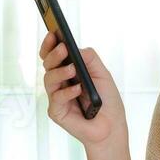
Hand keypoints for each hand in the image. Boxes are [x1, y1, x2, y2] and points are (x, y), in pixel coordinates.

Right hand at [38, 30, 127, 150]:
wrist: (112, 127)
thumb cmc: (107, 101)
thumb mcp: (102, 74)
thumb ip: (90, 59)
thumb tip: (75, 48)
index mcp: (68, 72)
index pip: (53, 55)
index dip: (50, 44)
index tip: (53, 33)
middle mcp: (60, 83)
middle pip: (47, 64)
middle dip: (53, 54)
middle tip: (63, 48)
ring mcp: (56, 97)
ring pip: (48, 79)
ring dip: (60, 72)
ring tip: (72, 69)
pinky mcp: (56, 112)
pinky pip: (56, 98)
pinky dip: (67, 92)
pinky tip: (78, 89)